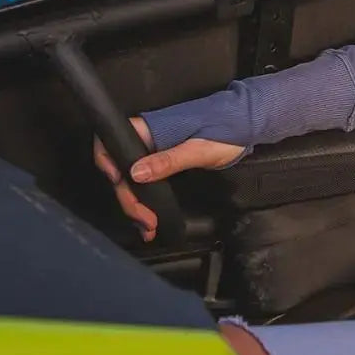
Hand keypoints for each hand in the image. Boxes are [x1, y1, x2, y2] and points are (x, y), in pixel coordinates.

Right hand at [93, 117, 243, 241]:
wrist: (248, 127)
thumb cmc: (226, 129)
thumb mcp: (198, 149)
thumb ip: (168, 160)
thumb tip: (135, 173)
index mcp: (151, 128)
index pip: (112, 140)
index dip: (106, 162)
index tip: (118, 185)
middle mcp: (148, 138)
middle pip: (122, 168)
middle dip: (128, 197)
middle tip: (144, 220)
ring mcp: (156, 151)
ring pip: (133, 179)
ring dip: (136, 203)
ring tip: (147, 227)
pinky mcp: (166, 162)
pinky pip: (147, 181)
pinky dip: (146, 201)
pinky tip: (150, 219)